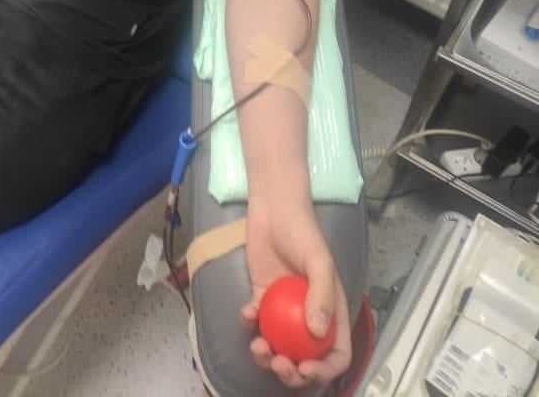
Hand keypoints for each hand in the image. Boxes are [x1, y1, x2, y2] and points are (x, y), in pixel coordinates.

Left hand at [241, 201, 351, 388]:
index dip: (325, 370)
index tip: (305, 368)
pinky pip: (256, 322)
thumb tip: (317, 334)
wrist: (273, 209)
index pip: (336, 352)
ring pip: (278, 346)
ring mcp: (284, 309)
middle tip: (278, 364)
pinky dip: (250, 323)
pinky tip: (246, 311)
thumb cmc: (302, 232)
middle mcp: (309, 315)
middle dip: (292, 372)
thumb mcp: (319, 261)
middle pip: (305, 358)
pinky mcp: (262, 298)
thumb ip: (321, 295)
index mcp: (331, 311)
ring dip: (267, 355)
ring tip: (258, 345)